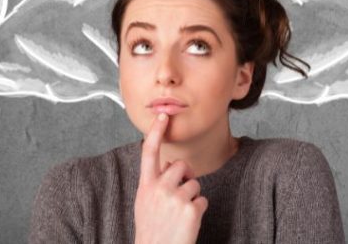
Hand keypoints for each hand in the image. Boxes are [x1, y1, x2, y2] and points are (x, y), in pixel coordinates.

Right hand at [133, 114, 206, 243]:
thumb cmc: (152, 230)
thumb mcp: (145, 203)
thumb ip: (155, 183)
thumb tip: (170, 166)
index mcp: (145, 186)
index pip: (149, 153)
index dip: (156, 133)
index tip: (163, 117)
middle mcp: (159, 189)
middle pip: (181, 165)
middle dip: (185, 176)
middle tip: (180, 196)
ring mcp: (175, 199)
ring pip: (195, 183)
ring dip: (192, 197)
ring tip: (180, 215)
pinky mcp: (191, 210)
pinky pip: (203, 200)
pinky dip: (199, 211)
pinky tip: (188, 223)